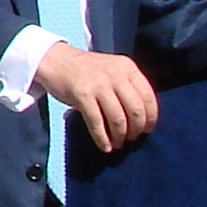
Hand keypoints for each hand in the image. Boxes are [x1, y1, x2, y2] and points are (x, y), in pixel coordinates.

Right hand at [32, 44, 159, 153]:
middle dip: (136, 130)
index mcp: (127, 67)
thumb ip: (128, 85)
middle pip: (135, 110)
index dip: (151, 118)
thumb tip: (142, 117)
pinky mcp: (82, 95)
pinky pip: (97, 122)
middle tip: (131, 138)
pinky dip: (102, 138)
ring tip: (118, 143)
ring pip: (118, 119)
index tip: (147, 130)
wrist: (55, 59)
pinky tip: (105, 146)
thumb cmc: (86, 69)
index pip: (148, 96)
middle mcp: (116, 74)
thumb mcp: (112, 69)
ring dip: (120, 136)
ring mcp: (99, 84)